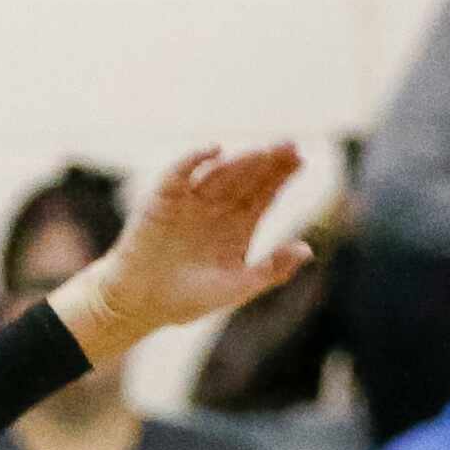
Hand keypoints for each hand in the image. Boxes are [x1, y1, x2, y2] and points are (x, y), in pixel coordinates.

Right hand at [68, 145, 312, 348]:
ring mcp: (190, 201)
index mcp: (238, 226)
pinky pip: (179, 174)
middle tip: (289, 145)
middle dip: (267, 162)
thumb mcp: (237, 287)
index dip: (282, 176)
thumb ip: (272, 270)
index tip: (301, 160)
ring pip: (219, 174)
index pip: (265, 194)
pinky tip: (214, 151)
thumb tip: (308, 249)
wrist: (141, 304)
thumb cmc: (188, 299)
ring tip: (261, 153)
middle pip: (246, 178)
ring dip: (239, 162)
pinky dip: (193, 160)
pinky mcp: (163, 199)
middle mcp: (217, 208)